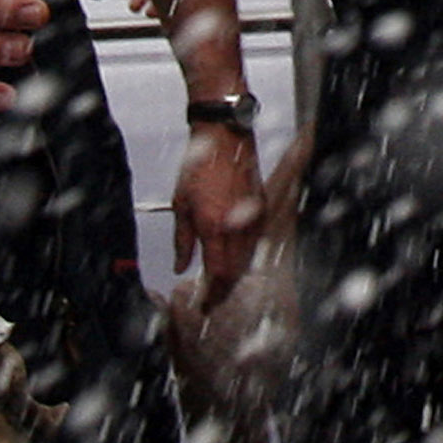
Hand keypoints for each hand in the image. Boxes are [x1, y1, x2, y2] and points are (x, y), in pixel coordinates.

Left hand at [175, 120, 266, 295]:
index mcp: (214, 226)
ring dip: (235, 274)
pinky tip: (233, 259)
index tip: (205, 304)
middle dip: (225, 289)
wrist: (226, 138)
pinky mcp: (262, 209)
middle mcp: (238, 225)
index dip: (213, 293)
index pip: (218, 273)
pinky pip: (254, 242)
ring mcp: (253, 217)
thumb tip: (181, 266)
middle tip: (213, 299)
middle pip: (236, 271)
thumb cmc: (200, 167)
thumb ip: (182, 240)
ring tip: (221, 283)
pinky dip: (244, 256)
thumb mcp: (181, 205)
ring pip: (248, 259)